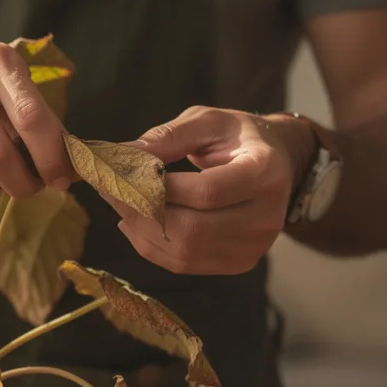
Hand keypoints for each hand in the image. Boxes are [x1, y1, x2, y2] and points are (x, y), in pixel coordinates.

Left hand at [107, 107, 316, 274]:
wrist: (276, 164)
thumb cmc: (237, 138)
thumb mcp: (207, 121)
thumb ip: (167, 137)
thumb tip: (123, 156)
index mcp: (264, 172)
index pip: (207, 192)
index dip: (161, 188)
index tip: (125, 175)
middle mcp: (267, 216)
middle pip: (193, 229)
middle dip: (143, 212)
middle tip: (110, 192)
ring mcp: (255, 246)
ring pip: (184, 252)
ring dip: (142, 232)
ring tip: (120, 207)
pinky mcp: (239, 263)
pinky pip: (185, 264)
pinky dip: (152, 247)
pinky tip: (136, 225)